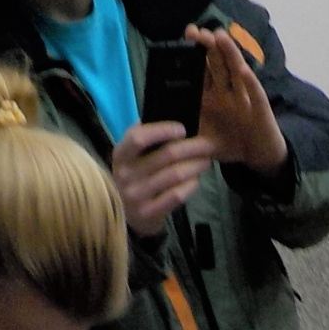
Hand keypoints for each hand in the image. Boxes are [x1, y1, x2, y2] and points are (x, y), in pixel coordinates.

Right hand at [111, 120, 217, 236]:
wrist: (126, 215)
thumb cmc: (134, 176)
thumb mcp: (131, 156)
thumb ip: (144, 138)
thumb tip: (170, 114)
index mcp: (121, 155)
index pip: (139, 137)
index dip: (163, 130)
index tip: (183, 130)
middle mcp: (125, 174)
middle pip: (166, 155)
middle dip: (192, 147)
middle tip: (208, 145)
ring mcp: (136, 195)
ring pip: (175, 174)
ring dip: (196, 165)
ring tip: (206, 161)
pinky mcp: (148, 213)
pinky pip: (176, 195)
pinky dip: (190, 185)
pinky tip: (196, 180)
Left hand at [186, 25, 288, 174]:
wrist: (257, 157)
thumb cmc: (229, 145)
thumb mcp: (202, 142)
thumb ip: (183, 139)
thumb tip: (158, 133)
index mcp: (211, 97)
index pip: (200, 70)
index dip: (192, 55)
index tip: (183, 37)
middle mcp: (227, 92)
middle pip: (216, 64)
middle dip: (207, 47)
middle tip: (195, 31)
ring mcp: (244, 98)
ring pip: (236, 71)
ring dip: (228, 53)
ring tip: (218, 36)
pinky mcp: (260, 110)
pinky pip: (255, 95)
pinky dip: (250, 83)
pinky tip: (244, 71)